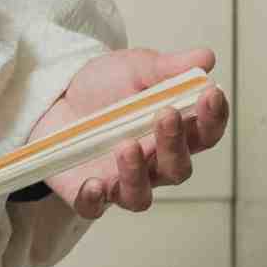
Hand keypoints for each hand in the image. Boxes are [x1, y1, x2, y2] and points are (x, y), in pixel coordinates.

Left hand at [30, 45, 230, 219]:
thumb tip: (205, 58)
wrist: (54, 95)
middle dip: (175, 143)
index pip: (204, 134)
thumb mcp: (134, 67)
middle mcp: (152, 163)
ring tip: (127, 145)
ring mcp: (120, 181)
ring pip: (140, 196)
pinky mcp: (86, 192)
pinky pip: (93, 208)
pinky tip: (94, 183)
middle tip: (165, 114)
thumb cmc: (103, 86)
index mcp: (172, 133)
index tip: (211, 95)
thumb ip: (167, 67)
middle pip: (177, 168)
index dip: (213, 118)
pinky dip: (94, 200)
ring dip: (137, 174)